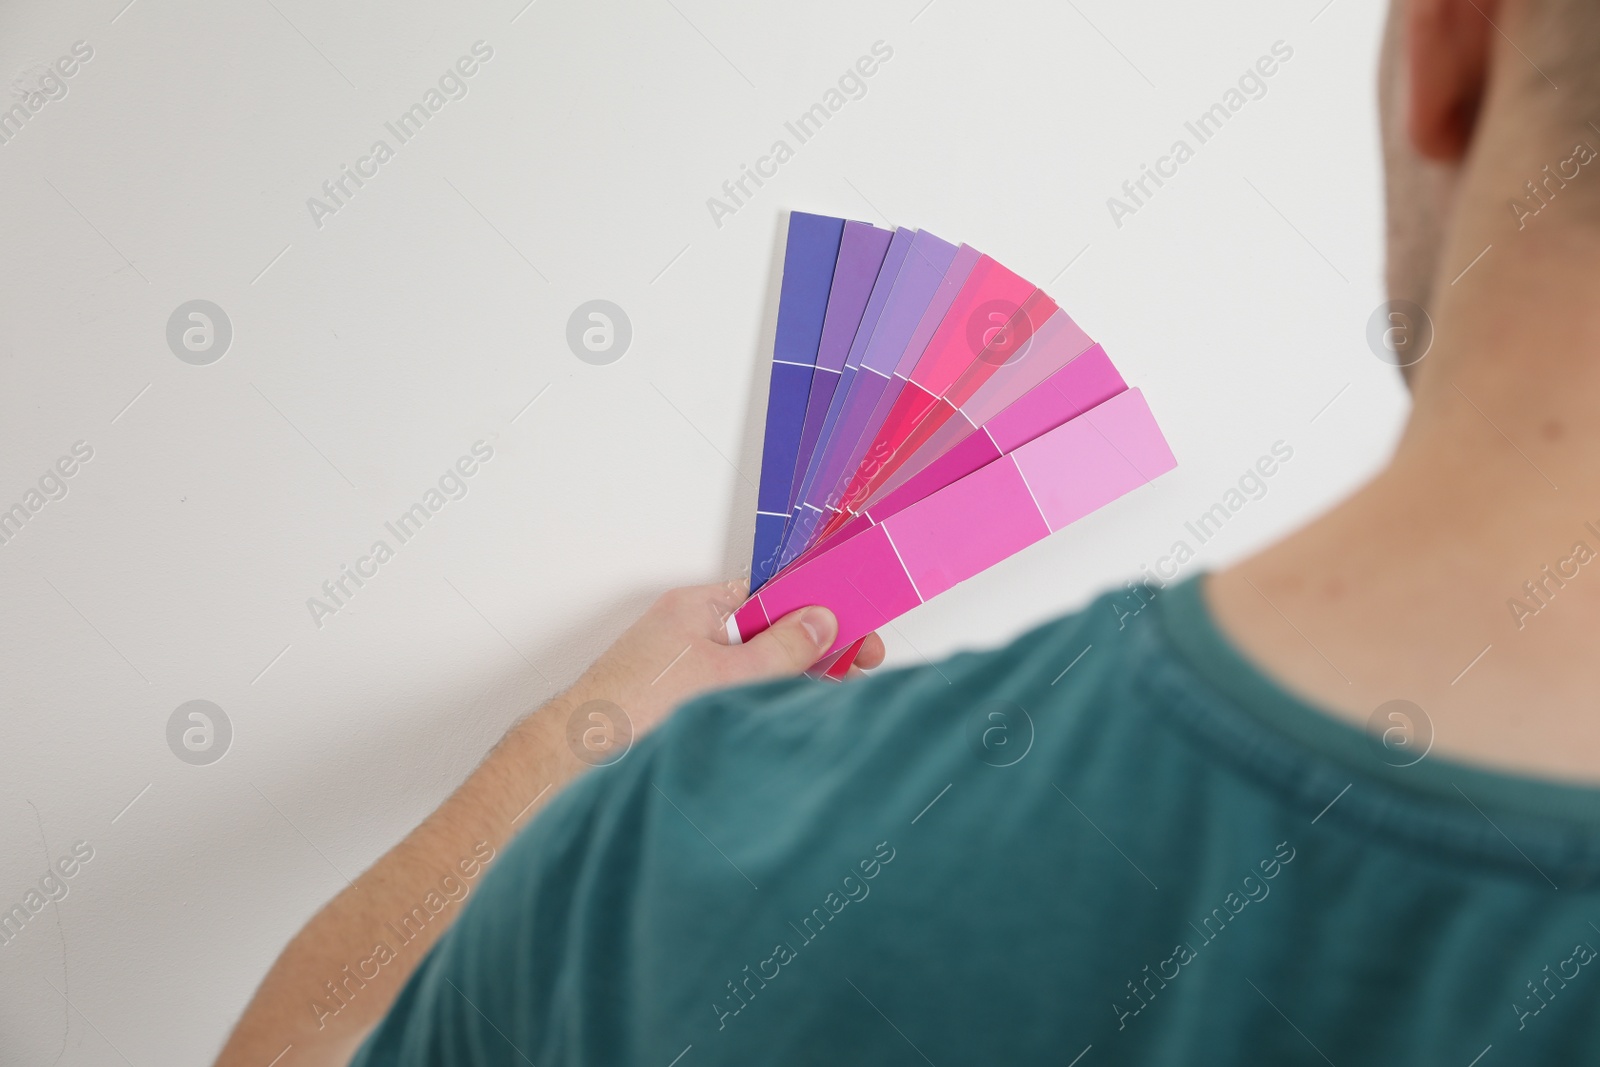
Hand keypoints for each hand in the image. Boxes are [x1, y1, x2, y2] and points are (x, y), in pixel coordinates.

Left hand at [559, 580, 884, 734]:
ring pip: (755, 667)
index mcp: (701, 606)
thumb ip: (784, 648)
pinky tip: (785, 721)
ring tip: (829, 699)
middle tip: (857, 669)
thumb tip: (823, 622)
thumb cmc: (636, 707)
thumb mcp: (730, 674)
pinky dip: (764, 703)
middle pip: (769, 631)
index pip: (774, 593)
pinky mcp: (680, 704)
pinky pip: (736, 694)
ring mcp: (685, 669)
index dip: (819, 608)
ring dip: (791, 681)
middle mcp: (692, 631)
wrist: (577, 760)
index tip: (856, 627)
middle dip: (814, 649)